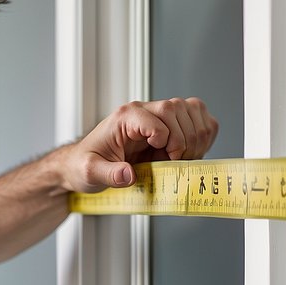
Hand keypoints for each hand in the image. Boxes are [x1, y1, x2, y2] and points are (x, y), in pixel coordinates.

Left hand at [66, 97, 217, 191]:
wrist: (83, 164)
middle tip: (175, 163)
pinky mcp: (168, 125)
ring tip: (183, 158)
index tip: (164, 160)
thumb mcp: (90, 172)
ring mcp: (157, 116)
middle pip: (178, 109)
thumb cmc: (86, 164)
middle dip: (185, 141)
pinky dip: (202, 135)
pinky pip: (197, 118)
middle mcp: (143, 111)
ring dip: (196, 137)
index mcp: (125, 117)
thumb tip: (129, 175)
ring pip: (192, 109)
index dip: (169, 139)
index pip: (160, 115)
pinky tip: (191, 152)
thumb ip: (109, 174)